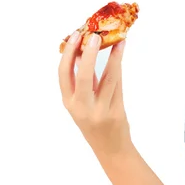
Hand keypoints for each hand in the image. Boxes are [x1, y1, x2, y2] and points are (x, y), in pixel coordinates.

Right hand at [58, 31, 132, 156]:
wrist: (111, 149)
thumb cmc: (95, 122)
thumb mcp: (82, 103)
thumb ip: (82, 81)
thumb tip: (80, 54)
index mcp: (69, 102)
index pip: (63, 74)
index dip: (68, 54)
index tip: (75, 35)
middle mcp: (82, 107)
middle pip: (83, 76)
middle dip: (88, 53)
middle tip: (94, 35)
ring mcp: (100, 111)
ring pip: (107, 78)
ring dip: (112, 56)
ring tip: (117, 39)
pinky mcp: (116, 112)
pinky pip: (118, 84)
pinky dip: (119, 66)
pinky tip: (121, 52)